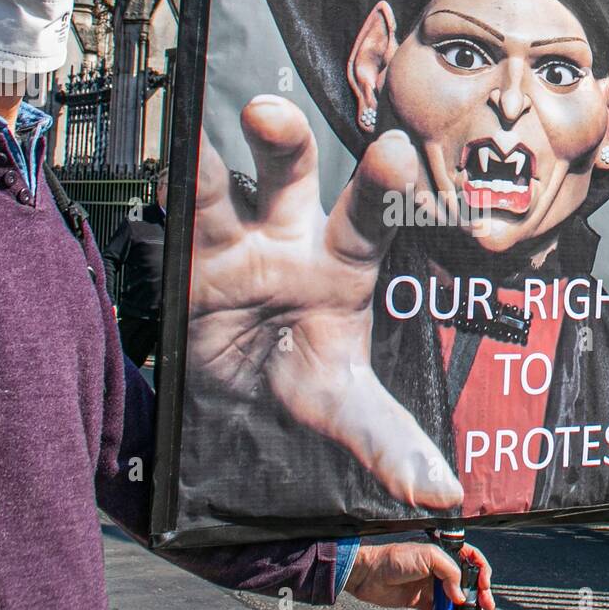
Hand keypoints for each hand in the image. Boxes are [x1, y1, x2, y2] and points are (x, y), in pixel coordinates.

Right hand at [187, 94, 462, 509]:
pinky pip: (180, 214)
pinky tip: (166, 156)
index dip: (380, 188)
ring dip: (215, 158)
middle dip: (286, 141)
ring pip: (228, 184)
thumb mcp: (342, 407)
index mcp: (343, 265)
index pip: (368, 220)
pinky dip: (174, 183)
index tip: (394, 152)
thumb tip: (442, 495)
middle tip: (272, 114)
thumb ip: (388, 442)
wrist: (232, 392)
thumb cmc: (297, 377)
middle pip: (293, 176)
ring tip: (202, 129)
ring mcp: (237, 239)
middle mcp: (291, 236)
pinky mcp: (188, 257)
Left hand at [345, 541, 495, 609]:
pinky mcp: (422, 601)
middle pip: (468, 581)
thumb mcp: (428, 555)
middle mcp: (439, 568)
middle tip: (486, 604)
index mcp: (443, 551)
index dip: (482, 571)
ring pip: (457, 599)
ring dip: (471, 608)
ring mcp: (431, 585)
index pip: (471, 558)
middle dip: (480, 593)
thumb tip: (461, 594)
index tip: (484, 585)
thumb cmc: (393, 557)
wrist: (369, 574)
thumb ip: (450, 571)